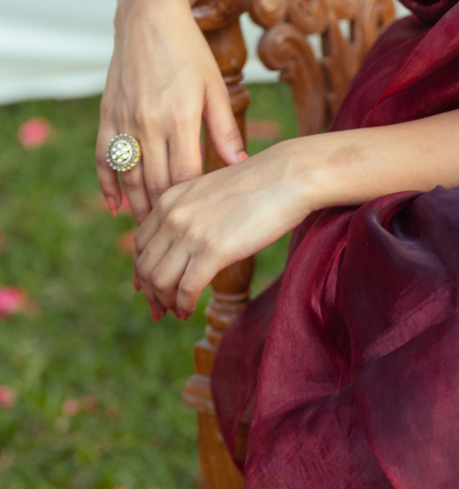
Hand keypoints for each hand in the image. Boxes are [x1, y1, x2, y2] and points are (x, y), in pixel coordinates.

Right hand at [97, 0, 245, 223]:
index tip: (203, 224)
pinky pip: (105, 160)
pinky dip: (108, 186)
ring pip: (130, 178)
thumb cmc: (189, 51)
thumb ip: (225, 127)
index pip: (185, 177)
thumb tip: (240, 164)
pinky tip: (116, 207)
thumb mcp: (216, 86)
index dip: (192, 204)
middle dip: (165, 216)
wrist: (149, 19)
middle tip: (176, 242)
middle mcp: (148, 124)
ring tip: (150, 233)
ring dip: (138, 208)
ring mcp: (124, 121)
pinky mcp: (107, 116)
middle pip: (155, 184)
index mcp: (180, 118)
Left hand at [133, 143, 312, 319]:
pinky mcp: (213, 251)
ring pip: (160, 282)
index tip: (150, 288)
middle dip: (151, 294)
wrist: (288, 175)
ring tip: (177, 312)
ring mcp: (191, 233)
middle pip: (146, 267)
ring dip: (165, 303)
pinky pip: (186, 289)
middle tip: (160, 310)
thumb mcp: (210, 190)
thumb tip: (186, 239)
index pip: (141, 244)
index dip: (142, 271)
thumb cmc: (259, 183)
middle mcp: (173, 215)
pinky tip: (189, 311)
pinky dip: (184, 305)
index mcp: (171, 198)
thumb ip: (191, 211)